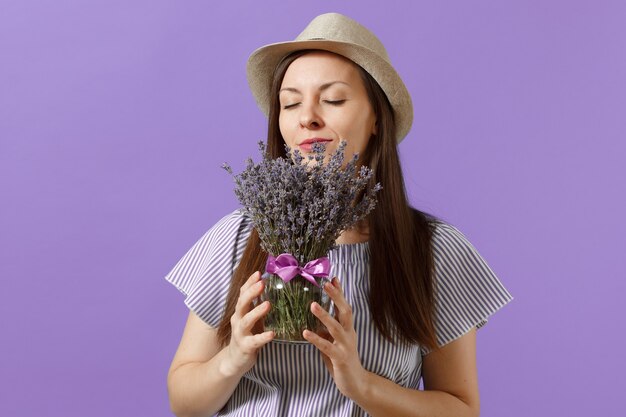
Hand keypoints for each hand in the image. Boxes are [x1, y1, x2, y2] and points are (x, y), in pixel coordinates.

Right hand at [225, 271, 273, 375]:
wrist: (234, 360)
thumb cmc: (246, 335)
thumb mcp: (249, 318)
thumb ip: (255, 304)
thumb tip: (265, 286)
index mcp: (240, 312)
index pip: (242, 294)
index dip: (249, 283)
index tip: (258, 273)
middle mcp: (238, 320)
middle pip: (242, 304)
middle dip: (251, 293)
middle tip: (262, 283)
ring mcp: (240, 334)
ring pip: (246, 321)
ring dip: (256, 312)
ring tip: (267, 304)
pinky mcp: (246, 347)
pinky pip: (255, 341)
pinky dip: (263, 337)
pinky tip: (272, 333)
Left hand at [303, 277, 367, 398]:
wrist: (356, 383)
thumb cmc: (342, 359)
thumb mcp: (336, 340)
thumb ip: (329, 327)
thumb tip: (316, 312)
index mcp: (348, 328)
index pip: (345, 306)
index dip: (340, 292)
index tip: (333, 277)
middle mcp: (349, 334)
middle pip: (345, 311)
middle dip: (336, 297)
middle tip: (326, 283)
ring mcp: (346, 346)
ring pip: (336, 327)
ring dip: (325, 315)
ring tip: (312, 305)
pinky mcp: (340, 358)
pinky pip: (327, 347)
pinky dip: (317, 339)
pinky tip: (305, 333)